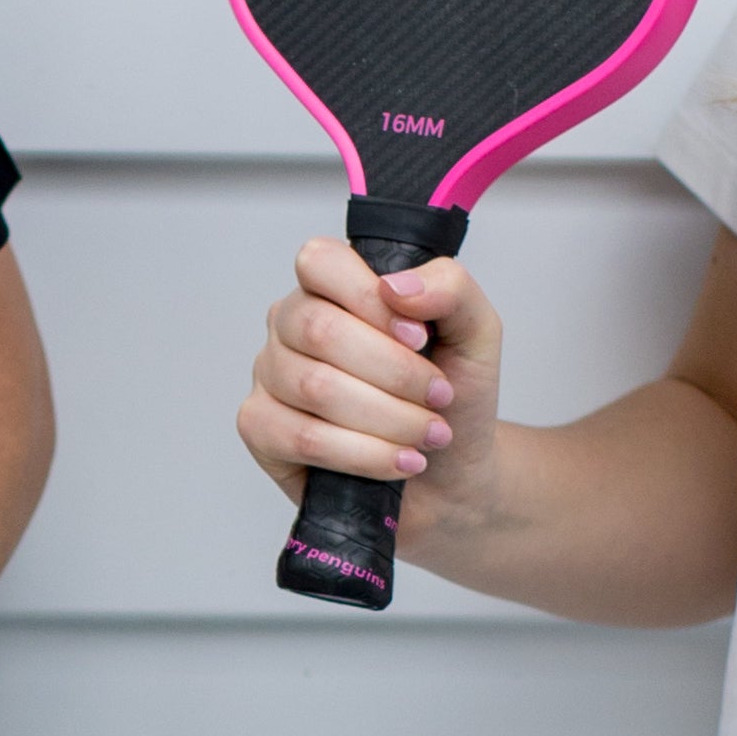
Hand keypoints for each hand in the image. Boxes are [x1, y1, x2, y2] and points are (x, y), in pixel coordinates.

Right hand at [238, 233, 507, 555]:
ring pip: (314, 387)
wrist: (454, 473)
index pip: (320, 262)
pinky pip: (302, 438)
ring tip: (429, 434)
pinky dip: (364, 454)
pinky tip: (400, 461)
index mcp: (332, 286)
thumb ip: (451, 288)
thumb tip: (395, 286)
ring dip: (388, 417)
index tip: (421, 338)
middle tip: (439, 397)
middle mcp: (290, 324)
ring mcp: (270, 375)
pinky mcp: (261, 429)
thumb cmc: (454, 395)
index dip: (370, 300)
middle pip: (320, 330)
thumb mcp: (475, 331)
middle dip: (395, 372)